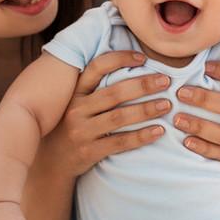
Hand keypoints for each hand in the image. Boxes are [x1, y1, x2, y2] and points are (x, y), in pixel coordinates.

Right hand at [39, 50, 171, 178]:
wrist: (52, 161)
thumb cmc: (71, 126)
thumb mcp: (76, 103)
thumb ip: (95, 88)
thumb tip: (131, 66)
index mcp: (75, 92)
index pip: (97, 67)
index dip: (120, 59)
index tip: (143, 58)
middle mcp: (76, 109)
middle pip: (114, 93)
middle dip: (143, 85)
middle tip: (166, 81)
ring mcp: (81, 131)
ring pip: (119, 117)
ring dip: (146, 110)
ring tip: (166, 105)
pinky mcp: (89, 151)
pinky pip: (120, 142)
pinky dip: (141, 136)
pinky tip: (159, 131)